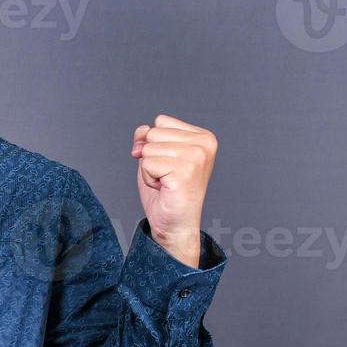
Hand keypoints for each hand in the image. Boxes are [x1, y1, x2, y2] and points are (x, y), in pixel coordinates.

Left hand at [130, 114, 216, 265]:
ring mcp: (197, 156)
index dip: (155, 144)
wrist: (175, 224)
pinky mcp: (185, 170)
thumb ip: (148, 137)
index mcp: (203, 136)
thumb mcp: (155, 156)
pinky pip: (147, 164)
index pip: (160, 122)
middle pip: (153, 133)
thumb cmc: (166, 191)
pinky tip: (164, 188)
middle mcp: (204, 143)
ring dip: (150, 169)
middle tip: (167, 176)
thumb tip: (141, 133)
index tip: (169, 164)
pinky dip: (149, 179)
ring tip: (166, 182)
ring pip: (148, 148)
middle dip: (151, 157)